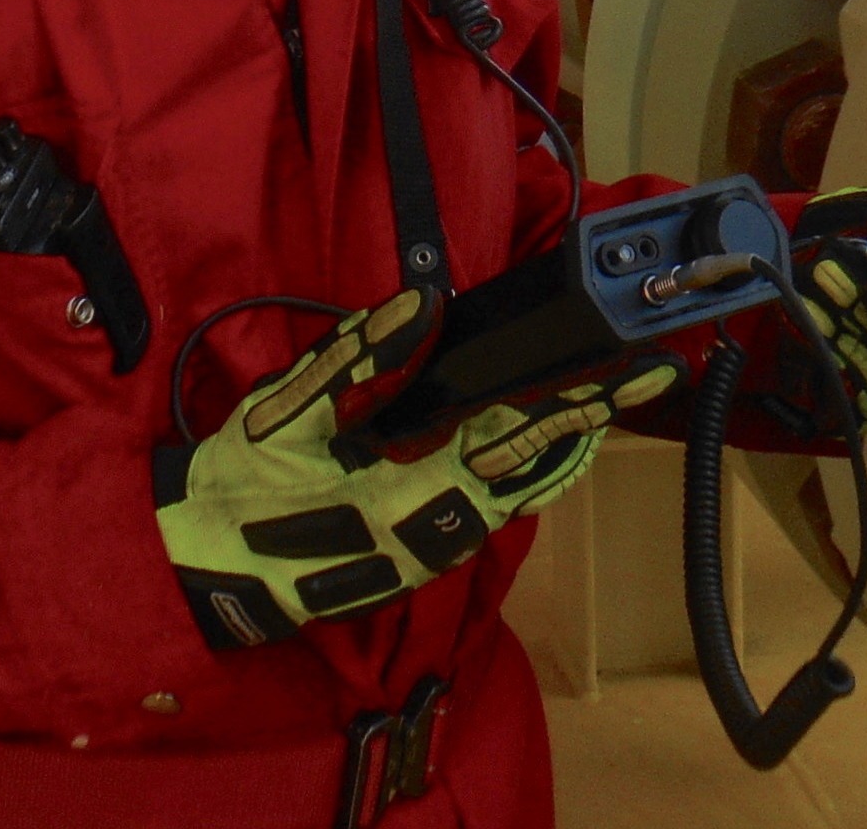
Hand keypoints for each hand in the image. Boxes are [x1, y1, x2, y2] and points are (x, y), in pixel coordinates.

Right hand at [155, 289, 680, 649]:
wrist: (212, 565)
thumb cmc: (246, 486)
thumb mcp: (287, 412)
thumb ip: (355, 357)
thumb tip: (421, 303)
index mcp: (412, 487)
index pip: (514, 432)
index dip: (578, 399)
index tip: (631, 370)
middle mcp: (440, 523)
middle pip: (535, 460)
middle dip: (593, 413)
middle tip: (654, 373)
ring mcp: (437, 543)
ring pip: (520, 486)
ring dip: (566, 442)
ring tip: (615, 397)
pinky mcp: (425, 549)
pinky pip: (493, 503)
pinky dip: (529, 469)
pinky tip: (549, 441)